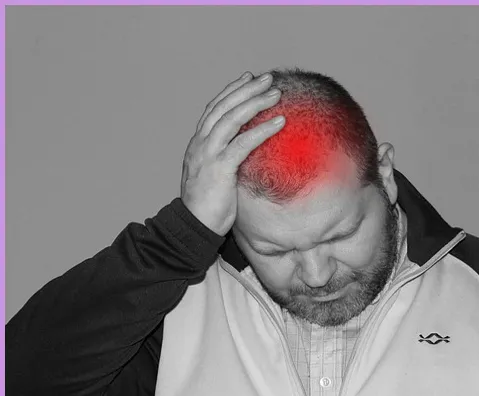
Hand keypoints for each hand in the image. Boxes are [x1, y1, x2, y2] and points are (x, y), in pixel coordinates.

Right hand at [180, 71, 283, 235]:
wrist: (193, 228)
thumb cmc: (208, 206)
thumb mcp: (214, 176)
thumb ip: (224, 160)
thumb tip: (243, 154)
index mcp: (197, 144)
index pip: (214, 109)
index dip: (232, 91)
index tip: (248, 78)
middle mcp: (200, 144)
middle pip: (224, 107)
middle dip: (247, 89)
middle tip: (268, 78)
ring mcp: (208, 155)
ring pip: (232, 119)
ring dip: (256, 102)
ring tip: (276, 93)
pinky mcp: (219, 168)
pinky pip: (243, 143)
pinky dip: (262, 129)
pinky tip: (279, 122)